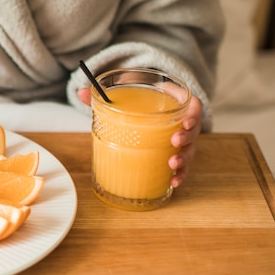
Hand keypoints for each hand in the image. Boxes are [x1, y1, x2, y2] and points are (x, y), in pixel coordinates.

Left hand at [77, 88, 201, 187]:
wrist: (139, 106)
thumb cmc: (135, 99)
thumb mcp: (124, 92)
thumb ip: (103, 92)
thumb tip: (80, 92)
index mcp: (173, 102)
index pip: (194, 106)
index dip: (194, 115)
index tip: (185, 122)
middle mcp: (180, 122)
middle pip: (193, 131)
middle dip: (186, 138)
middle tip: (174, 142)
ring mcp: (178, 140)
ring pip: (189, 150)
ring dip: (184, 159)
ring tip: (172, 165)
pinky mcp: (173, 154)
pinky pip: (182, 166)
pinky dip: (179, 175)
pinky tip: (173, 183)